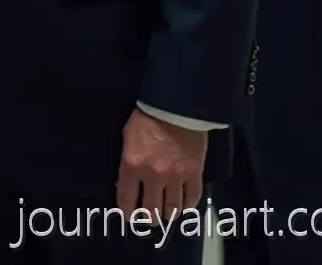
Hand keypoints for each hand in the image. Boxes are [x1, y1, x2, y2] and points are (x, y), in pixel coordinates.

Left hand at [117, 107, 206, 222]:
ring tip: (166, 211)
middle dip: (148, 217)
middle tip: (149, 215)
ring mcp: (176, 176)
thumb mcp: (128, 136)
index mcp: (133, 165)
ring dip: (168, 214)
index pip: (126, 202)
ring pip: (172, 210)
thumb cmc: (148, 116)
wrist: (176, 103)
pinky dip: (187, 205)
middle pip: (151, 212)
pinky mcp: (195, 173)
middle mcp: (154, 176)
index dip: (127, 213)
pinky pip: (192, 199)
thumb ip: (128, 162)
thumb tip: (127, 181)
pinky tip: (183, 203)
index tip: (129, 215)